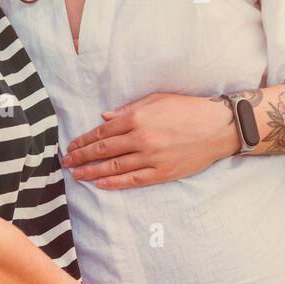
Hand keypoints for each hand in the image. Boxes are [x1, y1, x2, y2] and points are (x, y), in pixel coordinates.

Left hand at [62, 92, 239, 188]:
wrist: (218, 127)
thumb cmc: (188, 109)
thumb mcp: (158, 100)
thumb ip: (129, 109)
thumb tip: (105, 118)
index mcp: (138, 118)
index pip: (103, 132)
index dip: (84, 141)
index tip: (71, 147)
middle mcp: (141, 138)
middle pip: (103, 150)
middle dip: (81, 157)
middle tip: (66, 163)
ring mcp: (151, 157)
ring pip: (114, 167)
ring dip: (92, 171)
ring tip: (77, 175)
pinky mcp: (162, 172)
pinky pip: (133, 179)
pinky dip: (114, 182)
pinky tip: (100, 183)